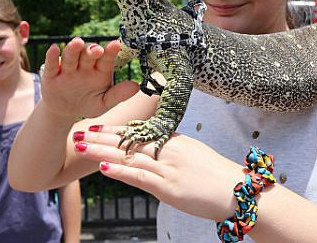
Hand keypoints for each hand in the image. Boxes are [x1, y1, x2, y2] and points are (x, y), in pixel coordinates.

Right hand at [40, 38, 138, 118]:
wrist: (67, 112)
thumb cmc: (89, 103)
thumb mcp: (104, 103)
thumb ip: (118, 95)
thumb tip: (136, 87)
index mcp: (100, 70)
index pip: (106, 59)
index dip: (111, 51)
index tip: (115, 44)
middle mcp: (85, 66)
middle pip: (88, 55)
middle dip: (92, 51)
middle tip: (97, 49)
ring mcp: (68, 69)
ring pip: (71, 57)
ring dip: (73, 49)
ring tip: (77, 42)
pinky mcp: (51, 76)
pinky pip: (51, 65)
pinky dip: (52, 57)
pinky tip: (53, 49)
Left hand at [73, 126, 244, 221]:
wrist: (238, 190)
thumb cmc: (218, 176)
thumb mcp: (194, 156)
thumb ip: (173, 151)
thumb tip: (157, 151)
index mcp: (173, 141)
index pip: (138, 133)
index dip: (114, 130)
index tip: (95, 127)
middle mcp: (167, 150)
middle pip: (128, 141)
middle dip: (100, 138)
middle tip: (77, 133)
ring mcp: (167, 168)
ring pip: (128, 156)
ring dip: (101, 151)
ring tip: (80, 147)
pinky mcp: (169, 186)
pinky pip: (140, 176)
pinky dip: (120, 171)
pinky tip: (103, 167)